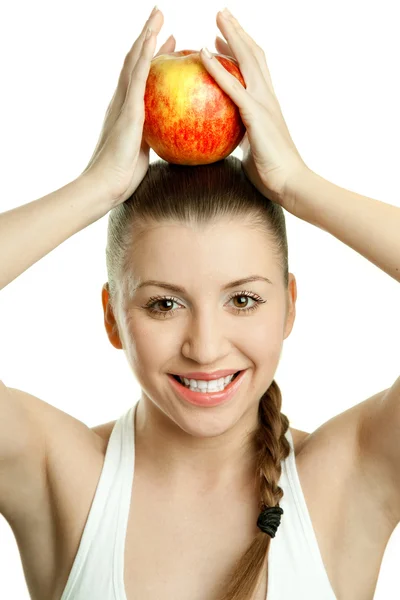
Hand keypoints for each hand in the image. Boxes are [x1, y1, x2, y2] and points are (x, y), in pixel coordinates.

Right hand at [81, 7, 174, 205]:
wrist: (104, 186)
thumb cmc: (122, 178)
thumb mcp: (140, 154)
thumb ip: (149, 141)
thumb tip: (166, 141)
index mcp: (127, 112)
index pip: (140, 78)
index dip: (150, 59)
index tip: (164, 44)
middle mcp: (122, 102)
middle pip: (135, 62)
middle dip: (148, 39)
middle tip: (160, 18)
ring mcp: (123, 104)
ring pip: (135, 62)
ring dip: (146, 36)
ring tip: (158, 15)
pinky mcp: (128, 111)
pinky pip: (138, 78)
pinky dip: (145, 56)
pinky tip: (154, 39)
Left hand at [200, 9, 309, 214]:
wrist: (290, 184)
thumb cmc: (271, 174)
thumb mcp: (252, 149)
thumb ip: (241, 137)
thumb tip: (226, 138)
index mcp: (267, 104)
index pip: (253, 69)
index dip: (239, 51)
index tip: (222, 39)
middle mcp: (267, 97)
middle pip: (252, 55)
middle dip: (237, 32)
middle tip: (221, 15)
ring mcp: (263, 103)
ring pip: (247, 61)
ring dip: (232, 36)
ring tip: (218, 17)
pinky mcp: (256, 115)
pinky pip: (233, 87)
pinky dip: (218, 69)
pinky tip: (203, 54)